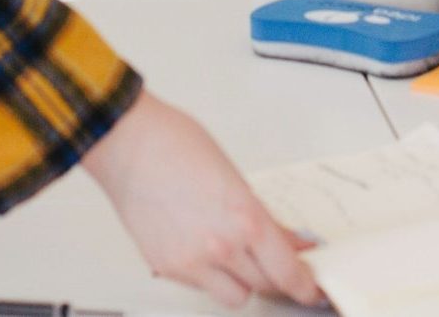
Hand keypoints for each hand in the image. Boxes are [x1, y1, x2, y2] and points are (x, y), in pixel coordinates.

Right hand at [81, 89, 321, 307]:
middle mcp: (221, 245)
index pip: (287, 270)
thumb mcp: (232, 173)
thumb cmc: (174, 143)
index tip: (311, 287)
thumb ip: (260, 213)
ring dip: (241, 279)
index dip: (304, 285)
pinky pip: (201, 286)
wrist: (127, 143)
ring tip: (233, 253)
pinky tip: (200, 246)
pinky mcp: (167, 267)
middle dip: (273, 272)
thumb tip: (284, 238)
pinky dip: (208, 274)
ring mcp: (192, 262)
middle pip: (265, 284)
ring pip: (235, 295)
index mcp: (245, 216)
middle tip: (274, 259)